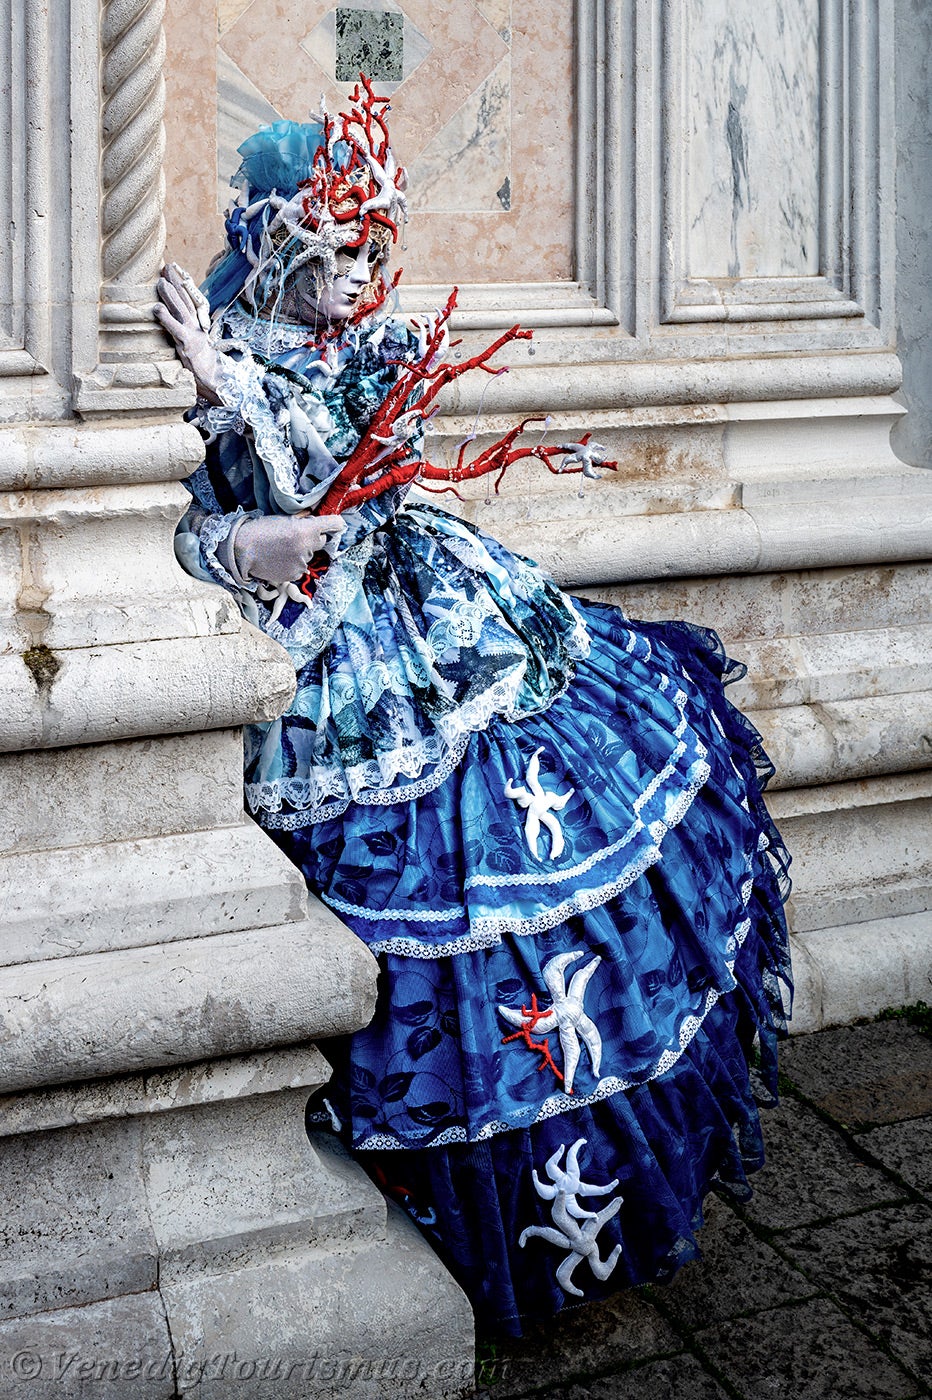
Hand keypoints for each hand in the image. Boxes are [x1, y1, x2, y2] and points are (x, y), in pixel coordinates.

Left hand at [154, 263, 224, 403]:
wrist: (215, 381)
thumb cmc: (204, 366)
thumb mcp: (195, 345)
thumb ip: (185, 331)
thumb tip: (174, 321)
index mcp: (199, 324)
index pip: (190, 300)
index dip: (182, 284)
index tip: (173, 270)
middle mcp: (197, 326)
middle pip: (186, 299)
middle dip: (176, 282)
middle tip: (166, 266)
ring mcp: (193, 334)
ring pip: (181, 309)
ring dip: (170, 294)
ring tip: (160, 281)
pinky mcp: (188, 344)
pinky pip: (175, 328)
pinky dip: (165, 317)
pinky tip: (156, 308)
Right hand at [233, 514, 345, 587]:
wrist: (242, 550)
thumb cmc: (260, 530)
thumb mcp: (282, 518)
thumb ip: (302, 519)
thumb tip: (314, 515)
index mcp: (306, 530)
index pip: (334, 524)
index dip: (336, 524)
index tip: (338, 524)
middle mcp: (307, 547)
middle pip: (321, 542)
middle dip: (313, 538)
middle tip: (295, 536)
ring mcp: (301, 563)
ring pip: (309, 556)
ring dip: (301, 552)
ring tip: (281, 549)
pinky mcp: (294, 575)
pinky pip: (300, 568)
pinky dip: (293, 564)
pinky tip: (279, 559)